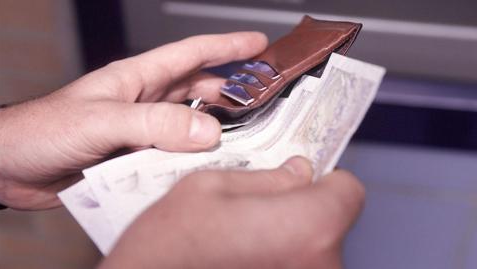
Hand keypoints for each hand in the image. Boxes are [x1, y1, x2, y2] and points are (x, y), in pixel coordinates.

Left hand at [0, 32, 267, 209]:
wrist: (10, 166)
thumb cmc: (42, 130)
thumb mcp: (101, 120)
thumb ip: (154, 124)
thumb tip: (206, 131)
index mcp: (136, 79)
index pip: (190, 54)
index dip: (226, 47)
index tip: (258, 44)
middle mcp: (144, 102)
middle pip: (197, 89)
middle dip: (231, 90)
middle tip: (261, 99)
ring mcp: (141, 131)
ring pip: (189, 124)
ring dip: (215, 128)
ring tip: (244, 137)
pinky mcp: (135, 157)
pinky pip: (174, 154)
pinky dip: (193, 160)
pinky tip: (207, 168)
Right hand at [101, 157, 364, 268]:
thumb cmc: (167, 251)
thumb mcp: (208, 188)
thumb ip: (265, 177)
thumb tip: (299, 172)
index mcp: (308, 225)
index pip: (348, 192)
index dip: (324, 180)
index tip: (301, 180)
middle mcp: (321, 266)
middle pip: (330, 223)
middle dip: (301, 210)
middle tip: (258, 212)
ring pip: (313, 251)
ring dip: (288, 242)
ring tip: (244, 243)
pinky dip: (279, 263)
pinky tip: (245, 262)